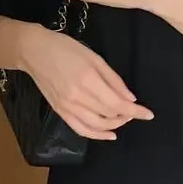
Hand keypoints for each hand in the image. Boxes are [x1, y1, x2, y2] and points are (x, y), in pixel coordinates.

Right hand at [20, 24, 153, 140]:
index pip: (117, 103)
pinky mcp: (60, 112)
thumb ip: (113, 79)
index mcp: (87, 80)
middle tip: (133, 110)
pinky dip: (96, 135)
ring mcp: (67, 107)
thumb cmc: (65, 48)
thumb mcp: (94, 57)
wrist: (33, 52)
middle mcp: (77, 97)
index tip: (149, 114)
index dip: (135, 111)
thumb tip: (130, 99)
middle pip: (108, 114)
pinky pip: (80, 129)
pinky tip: (109, 134)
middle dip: (125, 115)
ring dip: (114, 125)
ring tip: (123, 119)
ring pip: (97, 125)